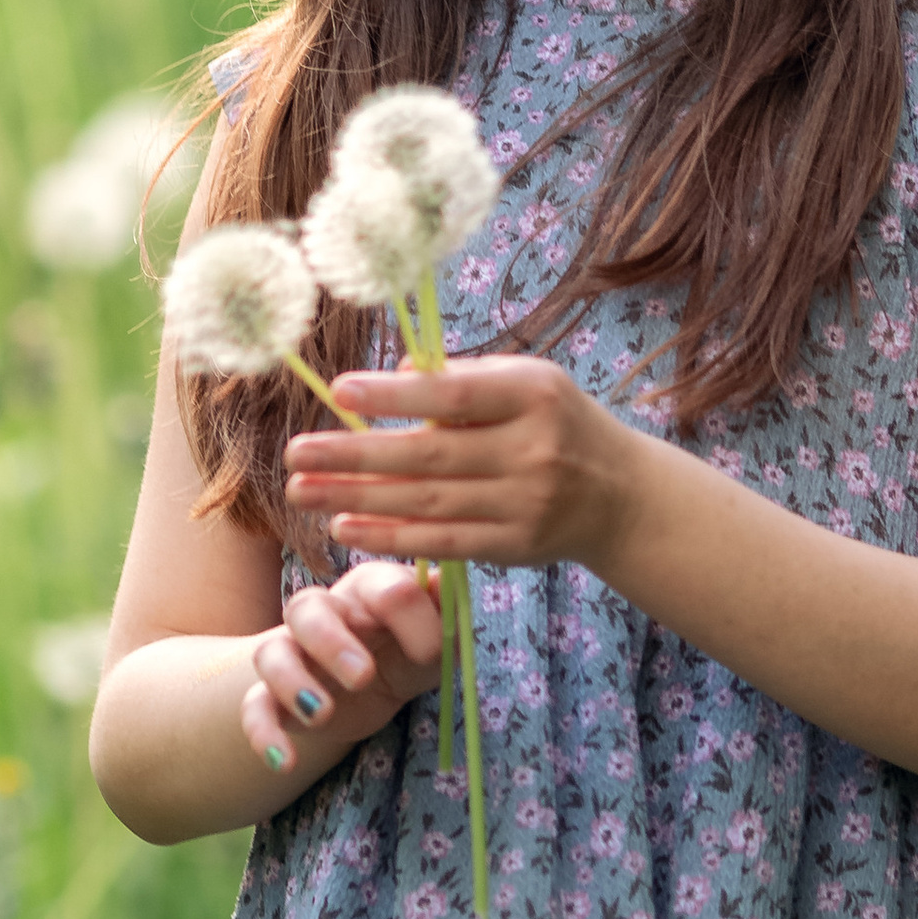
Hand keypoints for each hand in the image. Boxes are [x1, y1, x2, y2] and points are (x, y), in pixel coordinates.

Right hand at [238, 556, 446, 775]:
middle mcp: (323, 613)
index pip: (381, 587)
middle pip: (307, 608)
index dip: (407, 616)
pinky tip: (283, 761)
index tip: (430, 654)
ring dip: (292, 682)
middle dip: (331, 641)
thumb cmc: (407, 648)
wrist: (371, 685)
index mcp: (368, 589)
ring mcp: (293, 652)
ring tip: (321, 714)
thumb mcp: (436, 635)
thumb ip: (444, 611)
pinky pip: (253, 706)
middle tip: (363, 677)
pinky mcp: (276, 695)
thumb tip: (449, 586)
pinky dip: (263, 732)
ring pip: (270, 651)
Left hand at [283, 354, 645, 570]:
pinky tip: (345, 526)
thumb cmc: (556, 423)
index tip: (339, 391)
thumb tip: (395, 372)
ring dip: (358, 499)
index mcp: (533, 394)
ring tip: (302, 491)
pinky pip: (442, 541)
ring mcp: (525, 503)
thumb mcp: (528, 383)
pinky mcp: (514, 546)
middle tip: (296, 454)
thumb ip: (465, 378)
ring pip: (427, 503)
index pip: (455, 394)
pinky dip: (390, 536)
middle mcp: (532, 450)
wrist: (621, 496)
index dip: (396, 395)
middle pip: (430, 455)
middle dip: (355, 455)